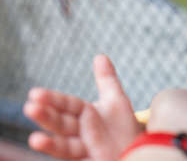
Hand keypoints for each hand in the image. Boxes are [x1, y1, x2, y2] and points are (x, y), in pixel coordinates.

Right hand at [24, 55, 142, 159]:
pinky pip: (74, 160)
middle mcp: (80, 132)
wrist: (135, 151)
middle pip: (62, 124)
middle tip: (30, 108)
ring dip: (49, 143)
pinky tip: (51, 151)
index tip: (35, 93)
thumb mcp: (116, 101)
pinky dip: (62, 155)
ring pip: (64, 145)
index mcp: (85, 114)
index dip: (53, 99)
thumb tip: (100, 56)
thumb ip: (107, 80)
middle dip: (47, 117)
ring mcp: (83, 149)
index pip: (67, 104)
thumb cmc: (124, 128)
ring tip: (35, 139)